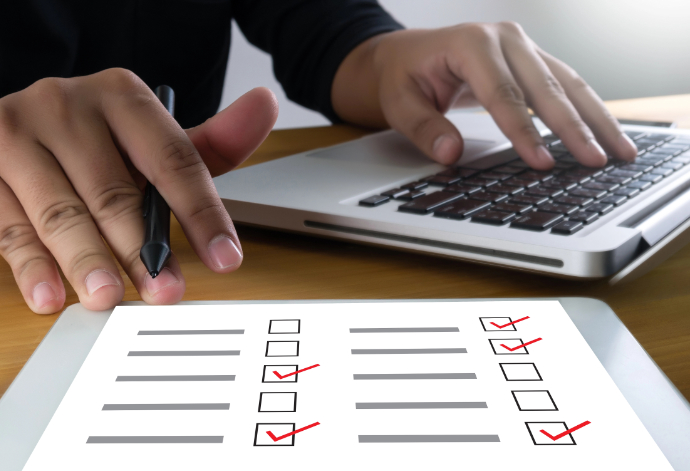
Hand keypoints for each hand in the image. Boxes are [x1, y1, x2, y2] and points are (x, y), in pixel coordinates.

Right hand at [0, 69, 277, 313]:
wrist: (21, 125)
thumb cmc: (99, 143)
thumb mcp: (151, 140)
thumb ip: (207, 143)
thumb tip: (266, 104)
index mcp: (120, 96)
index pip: (174, 159)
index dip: (203, 213)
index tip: (225, 258)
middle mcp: (65, 105)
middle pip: (115, 190)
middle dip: (142, 249)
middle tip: (165, 292)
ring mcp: (15, 134)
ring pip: (60, 210)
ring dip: (87, 260)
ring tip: (108, 297)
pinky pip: (8, 224)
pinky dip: (31, 265)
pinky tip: (51, 295)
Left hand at [332, 23, 636, 169]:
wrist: (410, 54)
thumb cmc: (405, 76)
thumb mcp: (400, 103)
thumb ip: (424, 128)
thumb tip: (450, 153)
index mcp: (470, 43)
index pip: (502, 94)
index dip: (523, 131)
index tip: (541, 162)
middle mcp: (504, 39)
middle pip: (545, 87)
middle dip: (573, 128)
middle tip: (595, 161)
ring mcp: (523, 47)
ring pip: (568, 83)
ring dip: (596, 119)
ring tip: (621, 151)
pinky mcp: (533, 60)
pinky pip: (567, 84)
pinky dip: (588, 110)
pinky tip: (606, 133)